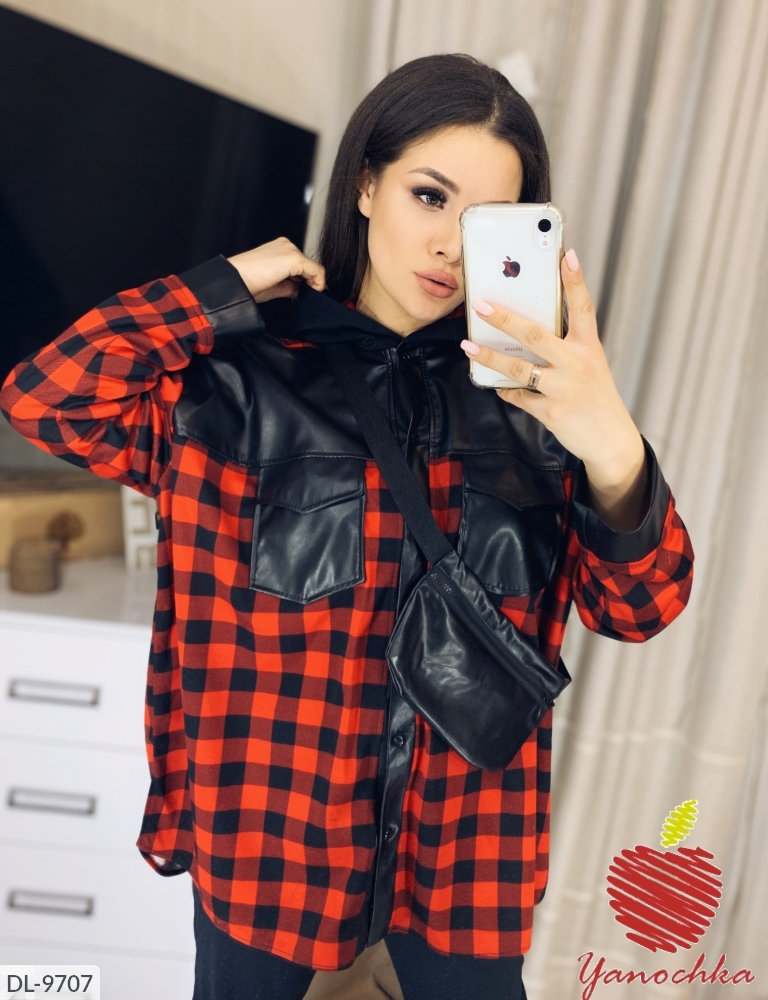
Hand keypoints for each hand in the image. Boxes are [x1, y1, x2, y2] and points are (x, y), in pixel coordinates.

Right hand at [228, 237, 325, 302]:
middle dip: (309, 280)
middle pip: (307, 264)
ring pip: (313, 266)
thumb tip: (301, 290)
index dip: (305, 280)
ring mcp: (290, 250)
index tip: (305, 292)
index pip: (299, 264)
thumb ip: (290, 285)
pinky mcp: (294, 258)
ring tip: (306, 293)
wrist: (235, 281)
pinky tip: (312, 291)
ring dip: (313, 281)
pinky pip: (316, 270)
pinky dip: (318, 282)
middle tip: (305, 294)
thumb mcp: (274, 286)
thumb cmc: (247, 283)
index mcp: (278, 249)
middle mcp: (285, 246)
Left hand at [460, 249, 646, 529]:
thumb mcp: (590, 364)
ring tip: (469, 346)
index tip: (567, 255)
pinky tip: (496, 384)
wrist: (610, 440)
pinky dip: (505, 389)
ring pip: (519, 368)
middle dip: (505, 318)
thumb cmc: (596, 397)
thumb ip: (566, 346)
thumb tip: (528, 331)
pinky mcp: (551, 411)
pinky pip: (518, 396)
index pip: (583, 308)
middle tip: (482, 305)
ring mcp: (563, 388)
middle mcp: (577, 364)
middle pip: (535, 334)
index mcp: (589, 347)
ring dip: (490, 356)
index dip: (574, 281)